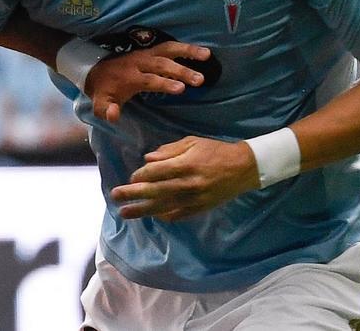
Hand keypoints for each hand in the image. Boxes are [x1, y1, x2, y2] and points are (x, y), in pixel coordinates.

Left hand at [85, 42, 210, 122]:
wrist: (96, 69)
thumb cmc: (104, 91)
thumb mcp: (100, 104)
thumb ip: (106, 111)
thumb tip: (114, 115)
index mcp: (129, 76)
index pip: (148, 79)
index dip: (164, 83)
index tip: (181, 89)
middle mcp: (139, 62)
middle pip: (162, 64)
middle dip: (181, 70)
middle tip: (200, 80)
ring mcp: (146, 54)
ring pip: (167, 50)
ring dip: (187, 51)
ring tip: (207, 55)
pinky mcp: (151, 50)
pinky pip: (169, 46)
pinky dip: (185, 47)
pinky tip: (202, 51)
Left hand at [109, 136, 258, 221]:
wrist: (244, 168)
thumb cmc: (216, 151)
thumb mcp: (192, 142)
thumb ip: (169, 150)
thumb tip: (147, 159)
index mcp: (185, 165)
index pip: (155, 173)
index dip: (140, 176)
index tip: (132, 177)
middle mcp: (187, 184)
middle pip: (154, 191)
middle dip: (132, 194)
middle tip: (115, 196)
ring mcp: (194, 199)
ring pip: (162, 207)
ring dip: (142, 210)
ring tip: (125, 213)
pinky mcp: (200, 208)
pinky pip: (178, 215)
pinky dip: (164, 216)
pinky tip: (152, 216)